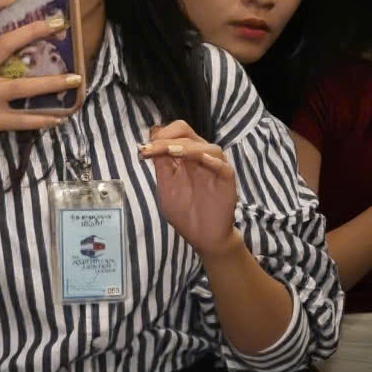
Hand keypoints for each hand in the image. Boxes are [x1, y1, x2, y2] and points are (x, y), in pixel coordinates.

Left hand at [140, 120, 240, 256]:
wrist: (203, 237)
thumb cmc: (185, 212)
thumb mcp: (166, 187)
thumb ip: (161, 165)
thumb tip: (149, 143)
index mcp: (186, 156)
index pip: (175, 133)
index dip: (160, 136)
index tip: (143, 149)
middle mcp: (201, 157)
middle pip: (189, 133)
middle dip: (169, 137)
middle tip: (153, 147)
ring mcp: (216, 168)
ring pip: (207, 147)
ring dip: (188, 147)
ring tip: (171, 152)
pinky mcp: (227, 180)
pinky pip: (223, 166)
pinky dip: (213, 161)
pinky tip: (202, 159)